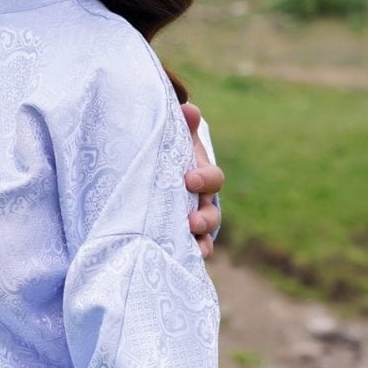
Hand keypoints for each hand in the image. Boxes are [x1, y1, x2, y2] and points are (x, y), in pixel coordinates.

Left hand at [182, 102, 222, 258]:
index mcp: (201, 177)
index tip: (189, 179)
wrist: (155, 174)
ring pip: (204, 235)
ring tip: (190, 246)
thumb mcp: (173, 140)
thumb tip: (188, 107)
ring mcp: (193, 221)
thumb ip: (181, 126)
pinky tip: (188, 260)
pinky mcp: (181, 236)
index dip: (204, 179)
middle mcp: (202, 202)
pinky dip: (194, 255)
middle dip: (203, 217)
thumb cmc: (167, 155)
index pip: (212, 179)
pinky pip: (193, 249)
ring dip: (199, 240)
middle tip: (190, 220)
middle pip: (211, 213)